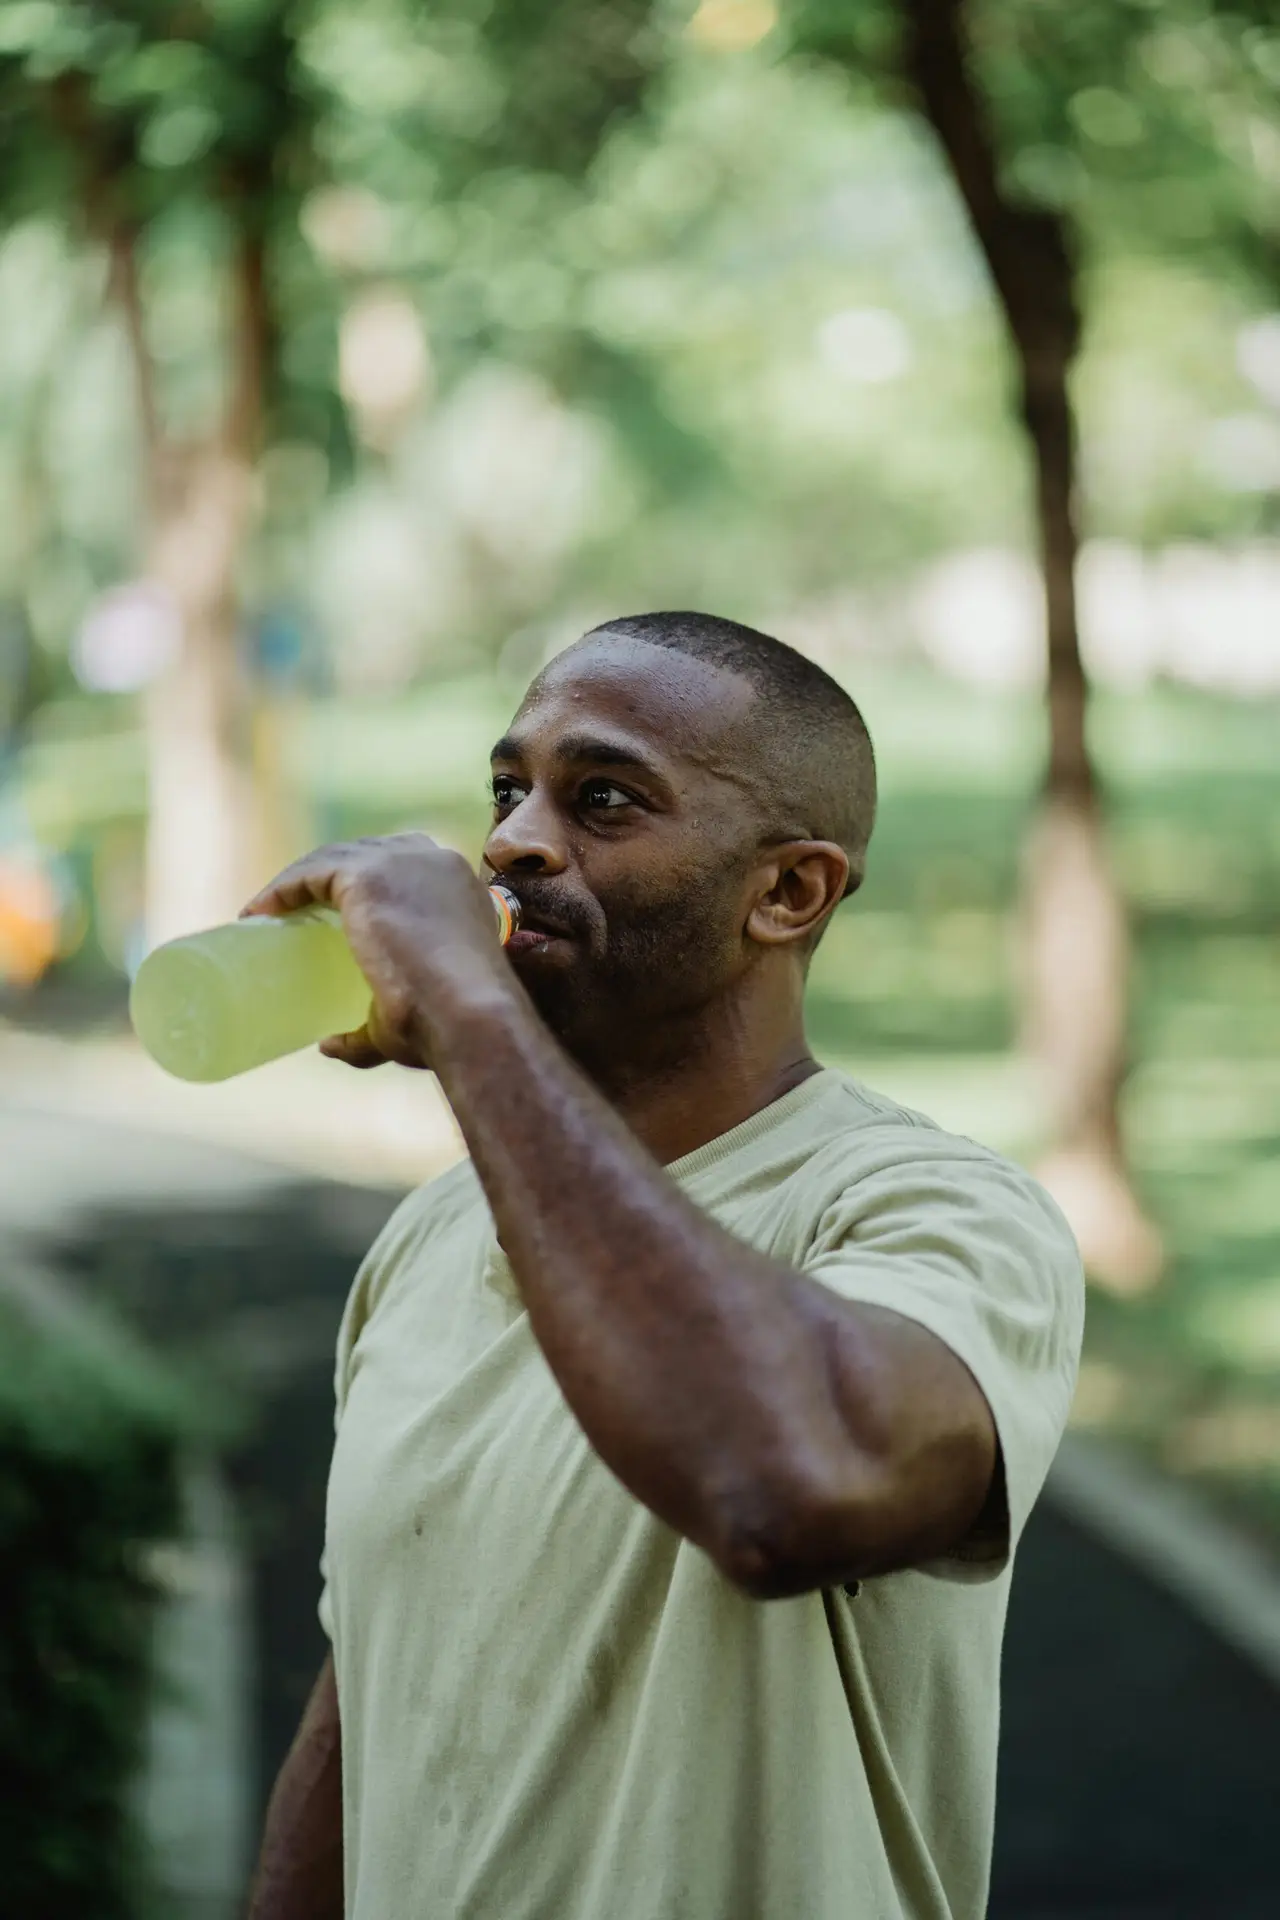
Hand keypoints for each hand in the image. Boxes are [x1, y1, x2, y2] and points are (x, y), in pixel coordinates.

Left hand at [239, 832, 513, 1069]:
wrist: (467, 1016)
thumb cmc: (448, 1025)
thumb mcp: (411, 1017)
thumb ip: (368, 1034)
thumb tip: (329, 1044)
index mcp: (458, 887)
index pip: (405, 867)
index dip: (364, 885)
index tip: (332, 918)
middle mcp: (434, 862)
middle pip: (367, 854)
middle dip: (328, 878)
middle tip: (295, 918)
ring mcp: (401, 863)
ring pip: (334, 859)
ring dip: (298, 883)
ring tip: (267, 915)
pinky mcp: (368, 875)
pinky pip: (313, 872)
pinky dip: (284, 888)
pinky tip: (260, 911)